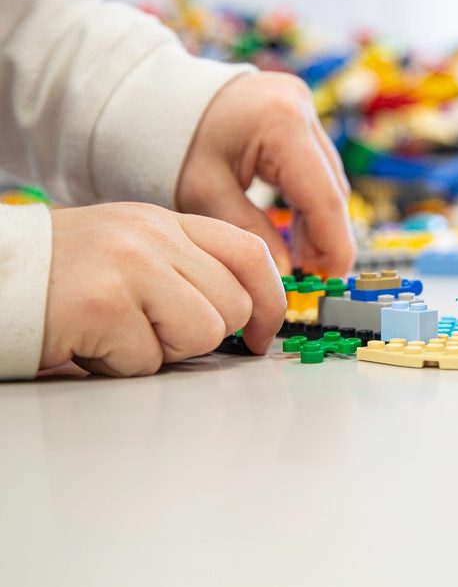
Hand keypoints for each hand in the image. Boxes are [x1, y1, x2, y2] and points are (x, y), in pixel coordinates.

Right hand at [43, 203, 285, 375]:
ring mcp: (128, 264)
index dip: (270, 302)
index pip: (249, 252)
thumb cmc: (58, 278)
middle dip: (200, 335)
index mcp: (165, 222)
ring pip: (202, 333)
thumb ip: (185, 269)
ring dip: (161, 351)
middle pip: (233, 304)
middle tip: (149, 331)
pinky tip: (87, 342)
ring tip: (117, 333)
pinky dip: (118, 365)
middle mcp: (152, 235)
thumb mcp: (130, 252)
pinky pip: (148, 359)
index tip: (261, 336)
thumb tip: (246, 316)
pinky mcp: (101, 302)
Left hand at [176, 72, 354, 276]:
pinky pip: (315, 166)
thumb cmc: (171, 141)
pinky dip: (308, 199)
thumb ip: (250, 233)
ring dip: (318, 219)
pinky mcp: (297, 113)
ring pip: (327, 178)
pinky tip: (294, 230)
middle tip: (311, 275)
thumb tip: (285, 273)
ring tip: (299, 258)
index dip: (334, 244)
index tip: (331, 278)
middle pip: (331, 187)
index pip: (324, 197)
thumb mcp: (205, 194)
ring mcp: (302, 107)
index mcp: (281, 123)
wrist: (152, 96)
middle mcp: (301, 109)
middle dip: (326, 235)